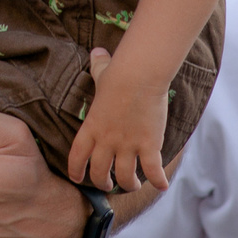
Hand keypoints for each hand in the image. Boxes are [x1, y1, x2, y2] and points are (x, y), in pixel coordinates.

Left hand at [67, 48, 166, 191]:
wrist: (137, 77)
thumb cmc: (118, 73)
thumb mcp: (102, 72)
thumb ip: (97, 66)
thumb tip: (97, 52)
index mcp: (91, 128)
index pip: (77, 157)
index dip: (76, 171)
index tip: (78, 179)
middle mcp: (106, 141)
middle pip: (99, 173)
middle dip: (102, 183)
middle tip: (109, 185)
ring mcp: (127, 145)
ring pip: (124, 177)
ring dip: (128, 184)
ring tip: (133, 184)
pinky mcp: (148, 146)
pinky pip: (152, 171)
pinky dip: (157, 181)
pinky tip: (161, 185)